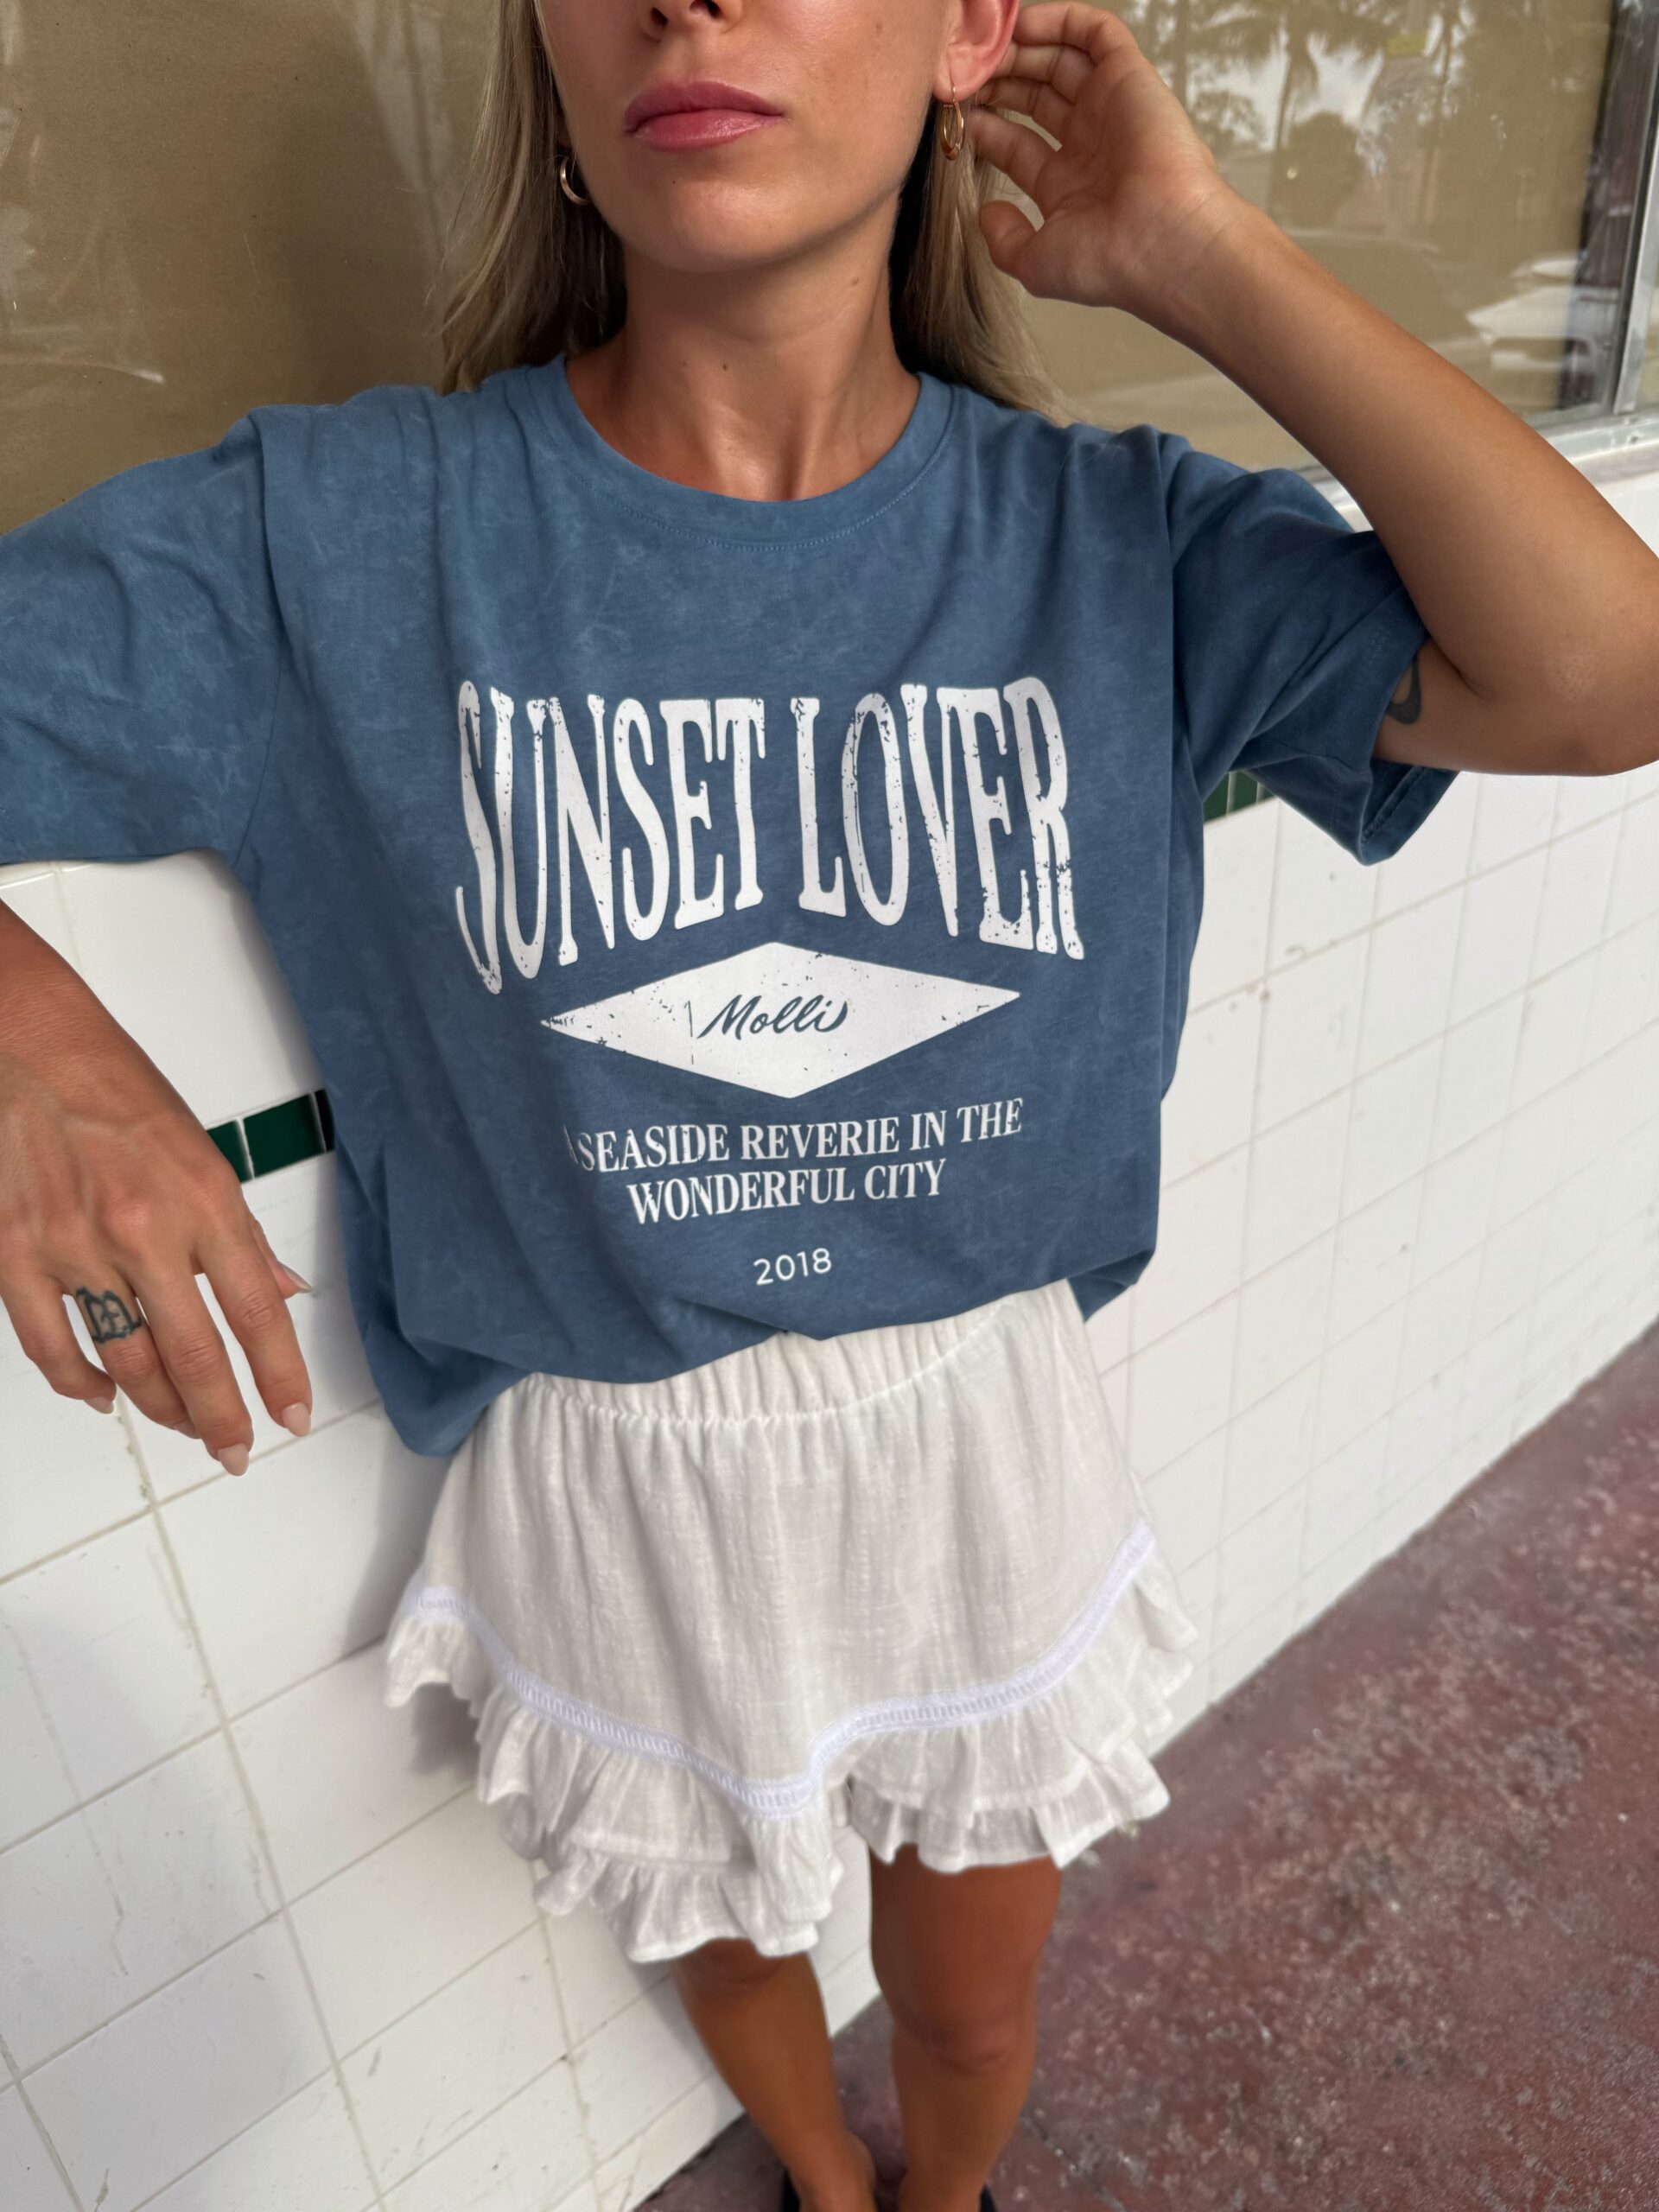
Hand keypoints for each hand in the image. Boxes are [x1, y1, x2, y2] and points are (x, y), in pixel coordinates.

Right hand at [0, 926, 314, 1473]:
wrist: (26, 1046)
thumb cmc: (118, 1090)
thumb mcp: (202, 1152)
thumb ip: (239, 1231)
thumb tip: (281, 1290)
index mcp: (203, 1201)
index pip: (255, 1310)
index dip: (280, 1374)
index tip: (295, 1415)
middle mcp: (143, 1232)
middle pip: (192, 1355)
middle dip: (222, 1417)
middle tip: (237, 1451)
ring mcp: (74, 1249)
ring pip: (125, 1361)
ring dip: (161, 1407)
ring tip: (186, 1425)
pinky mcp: (15, 1255)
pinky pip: (51, 1346)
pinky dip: (81, 1383)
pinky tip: (104, 1398)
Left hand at [965, 2, 1248, 319]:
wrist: (1162, 243)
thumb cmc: (1109, 262)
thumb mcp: (1037, 264)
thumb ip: (1005, 241)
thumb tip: (986, 214)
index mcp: (1068, 187)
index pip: (1016, 144)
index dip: (984, 126)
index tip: (955, 114)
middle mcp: (1089, 144)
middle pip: (1035, 96)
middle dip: (998, 82)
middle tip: (963, 75)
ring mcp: (1110, 109)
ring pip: (1060, 60)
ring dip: (1021, 49)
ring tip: (984, 47)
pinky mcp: (1131, 78)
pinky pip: (1096, 33)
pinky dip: (1060, 20)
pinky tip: (1022, 23)